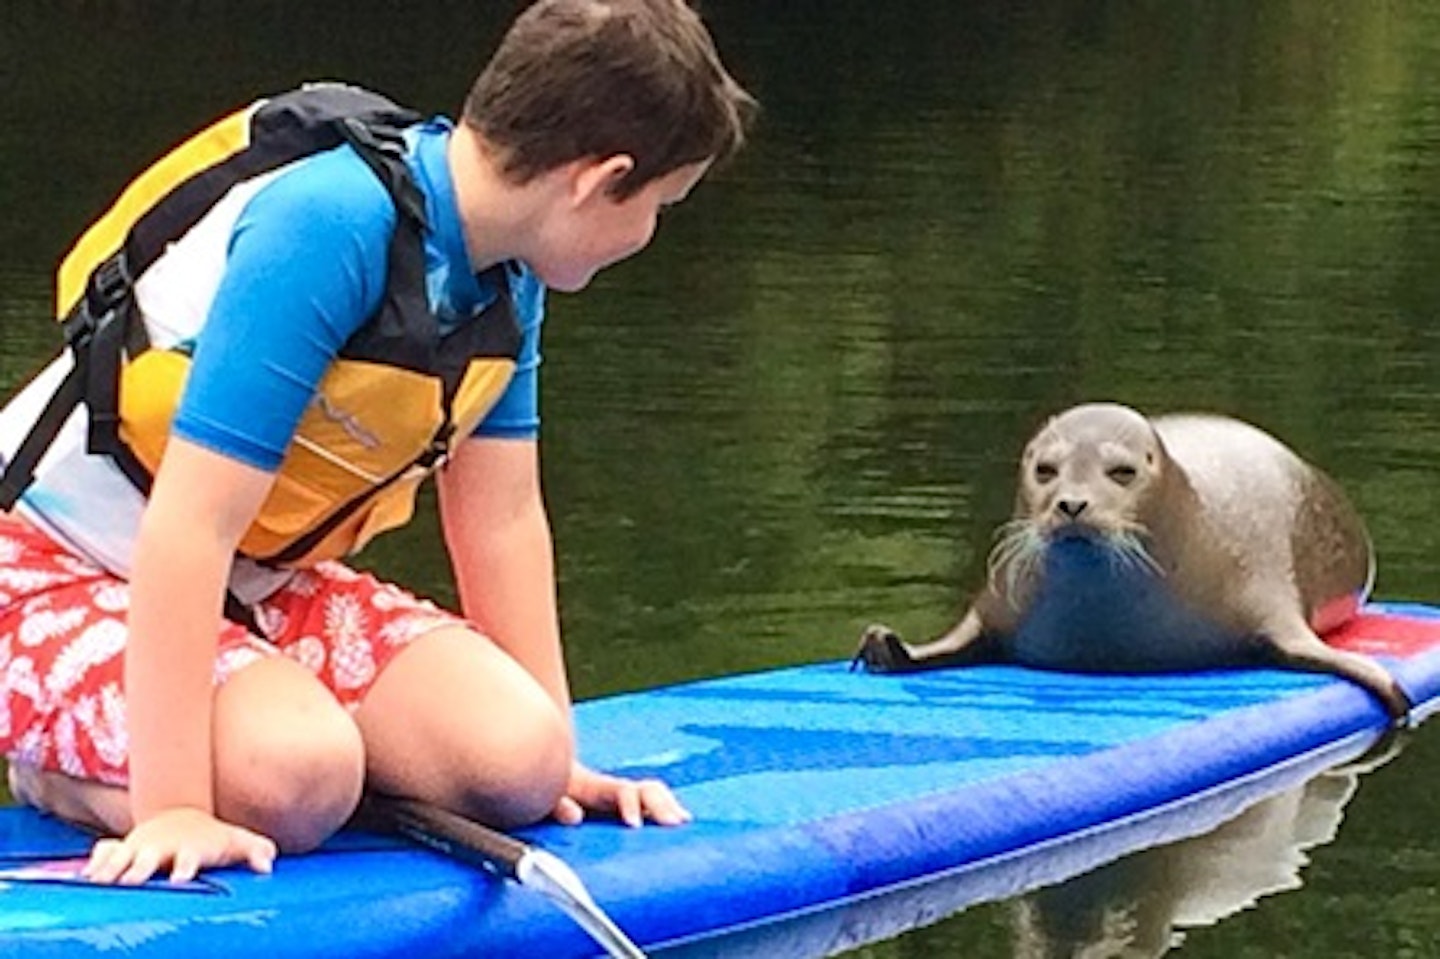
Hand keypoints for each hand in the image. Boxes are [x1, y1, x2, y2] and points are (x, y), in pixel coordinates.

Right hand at [82, 807, 277, 884]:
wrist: (181, 818)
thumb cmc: (211, 838)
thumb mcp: (235, 842)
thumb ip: (254, 850)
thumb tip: (268, 864)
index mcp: (189, 849)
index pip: (188, 858)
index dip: (185, 868)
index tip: (180, 879)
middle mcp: (161, 848)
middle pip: (147, 859)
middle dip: (139, 870)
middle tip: (131, 882)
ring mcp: (139, 848)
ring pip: (119, 858)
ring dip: (109, 870)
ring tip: (97, 884)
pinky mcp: (122, 850)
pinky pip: (102, 855)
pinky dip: (92, 864)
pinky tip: (83, 878)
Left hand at [551, 762, 690, 827]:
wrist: (535, 775)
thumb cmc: (538, 791)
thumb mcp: (541, 797)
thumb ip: (555, 804)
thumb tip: (575, 817)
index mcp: (592, 787)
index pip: (622, 790)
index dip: (631, 805)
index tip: (635, 825)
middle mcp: (611, 790)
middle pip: (647, 790)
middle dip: (663, 806)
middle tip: (675, 824)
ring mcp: (617, 799)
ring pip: (653, 795)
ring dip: (669, 808)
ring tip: (682, 823)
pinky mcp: (618, 810)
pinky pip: (649, 805)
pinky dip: (665, 811)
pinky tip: (679, 821)